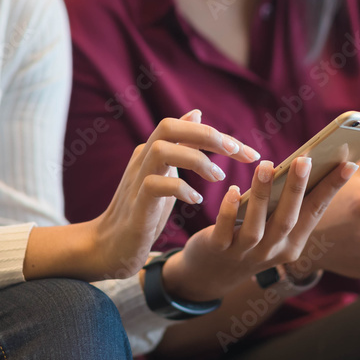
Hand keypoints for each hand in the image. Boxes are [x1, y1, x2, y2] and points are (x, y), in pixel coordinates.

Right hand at [88, 110, 258, 278]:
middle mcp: (143, 158)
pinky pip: (155, 185)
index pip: (186, 126)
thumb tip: (196, 113)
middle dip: (208, 135)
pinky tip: (196, 200)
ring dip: (195, 160)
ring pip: (161, 149)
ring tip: (218, 178)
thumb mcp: (166, 174)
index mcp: (153, 150)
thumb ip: (181, 146)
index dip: (220, 135)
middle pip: (170, 126)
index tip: (250, 152)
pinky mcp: (136, 204)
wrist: (110, 245)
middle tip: (236, 152)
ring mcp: (136, 179)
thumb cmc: (144, 211)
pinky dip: (180, 188)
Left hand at [159, 157, 356, 301]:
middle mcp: (272, 252)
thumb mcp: (273, 227)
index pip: (315, 212)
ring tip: (266, 165)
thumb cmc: (249, 239)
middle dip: (297, 189)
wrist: (212, 274)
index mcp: (292, 243)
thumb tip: (303, 163)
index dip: (331, 189)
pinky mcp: (219, 250)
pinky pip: (225, 230)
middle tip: (305, 159)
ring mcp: (245, 253)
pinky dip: (229, 210)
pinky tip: (233, 190)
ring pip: (257, 226)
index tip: (348, 164)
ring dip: (262, 195)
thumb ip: (286, 202)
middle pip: (288, 219)